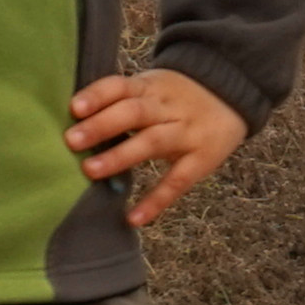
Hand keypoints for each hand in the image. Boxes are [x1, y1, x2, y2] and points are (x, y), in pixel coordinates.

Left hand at [66, 64, 247, 227]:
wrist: (233, 94)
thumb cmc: (176, 96)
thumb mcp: (153, 87)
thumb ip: (122, 100)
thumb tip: (74, 122)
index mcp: (152, 86)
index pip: (122, 86)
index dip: (98, 95)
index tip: (74, 108)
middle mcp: (169, 107)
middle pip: (135, 112)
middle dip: (102, 125)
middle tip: (71, 141)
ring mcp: (188, 133)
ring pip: (153, 142)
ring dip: (121, 156)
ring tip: (90, 171)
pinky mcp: (202, 159)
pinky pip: (177, 181)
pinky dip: (156, 200)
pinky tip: (134, 218)